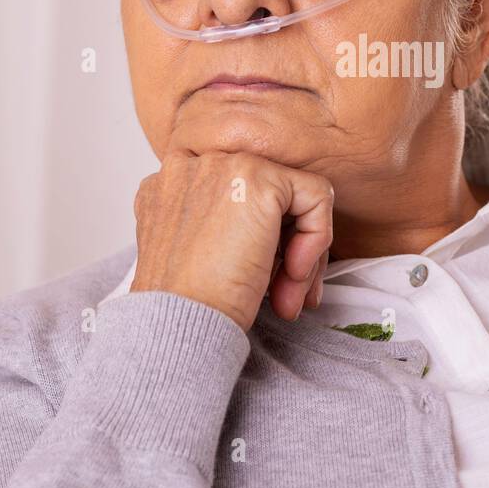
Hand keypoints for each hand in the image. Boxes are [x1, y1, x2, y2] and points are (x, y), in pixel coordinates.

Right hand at [131, 143, 332, 332]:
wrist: (181, 323)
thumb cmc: (186, 305)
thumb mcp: (197, 255)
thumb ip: (225, 229)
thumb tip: (274, 237)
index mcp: (171, 185)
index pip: (236, 199)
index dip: (258, 240)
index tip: (263, 283)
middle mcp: (192, 164)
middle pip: (266, 196)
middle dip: (286, 249)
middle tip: (287, 296)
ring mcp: (224, 165)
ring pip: (294, 197)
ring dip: (303, 252)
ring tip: (289, 297)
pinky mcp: (259, 178)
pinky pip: (316, 196)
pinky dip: (318, 237)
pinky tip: (294, 274)